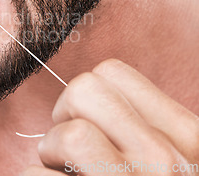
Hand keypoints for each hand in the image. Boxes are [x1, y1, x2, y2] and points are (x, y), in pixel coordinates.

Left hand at [21, 59, 198, 175]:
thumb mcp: (171, 160)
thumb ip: (140, 127)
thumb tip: (82, 99)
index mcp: (188, 139)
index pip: (111, 73)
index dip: (87, 97)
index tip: (90, 124)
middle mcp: (166, 163)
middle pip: (82, 90)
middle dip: (65, 116)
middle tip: (70, 151)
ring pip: (65, 135)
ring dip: (50, 156)